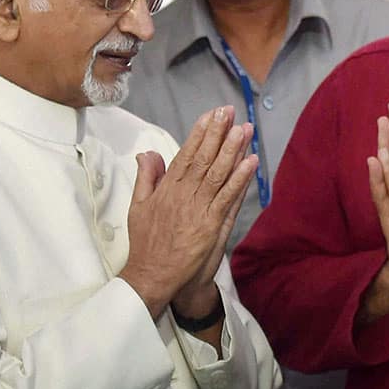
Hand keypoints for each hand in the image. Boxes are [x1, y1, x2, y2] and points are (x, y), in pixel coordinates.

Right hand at [122, 105, 256, 319]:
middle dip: (217, 133)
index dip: (200, 133)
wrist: (153, 277)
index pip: (186, 154)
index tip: (211, 114)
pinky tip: (250, 161)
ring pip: (217, 174)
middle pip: (203, 158)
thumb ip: (146, 178)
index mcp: (166, 189)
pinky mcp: (211, 225)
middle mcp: (183, 195)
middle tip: (229, 111)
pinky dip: (240, 179)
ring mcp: (198, 209)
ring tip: (244, 128)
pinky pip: (228, 197)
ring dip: (232, 149)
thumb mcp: (138, 207)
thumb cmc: (147, 243)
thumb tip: (147, 153)